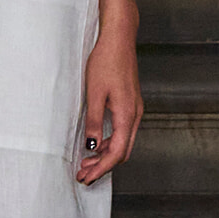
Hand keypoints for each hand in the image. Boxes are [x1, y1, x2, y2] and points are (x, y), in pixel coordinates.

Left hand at [76, 15, 142, 183]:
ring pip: (123, 143)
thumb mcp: (94, 93)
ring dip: (105, 155)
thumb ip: (93, 121)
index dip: (101, 169)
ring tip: (86, 162)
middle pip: (122, 152)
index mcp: (127, 115)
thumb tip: (91, 146)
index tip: (86, 177)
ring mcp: (134, 110)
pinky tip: (95, 142)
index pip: (116, 153)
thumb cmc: (106, 61)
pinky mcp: (131, 104)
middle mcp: (135, 115)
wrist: (119, 40)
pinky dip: (109, 142)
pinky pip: (122, 132)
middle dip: (103, 166)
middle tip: (83, 174)